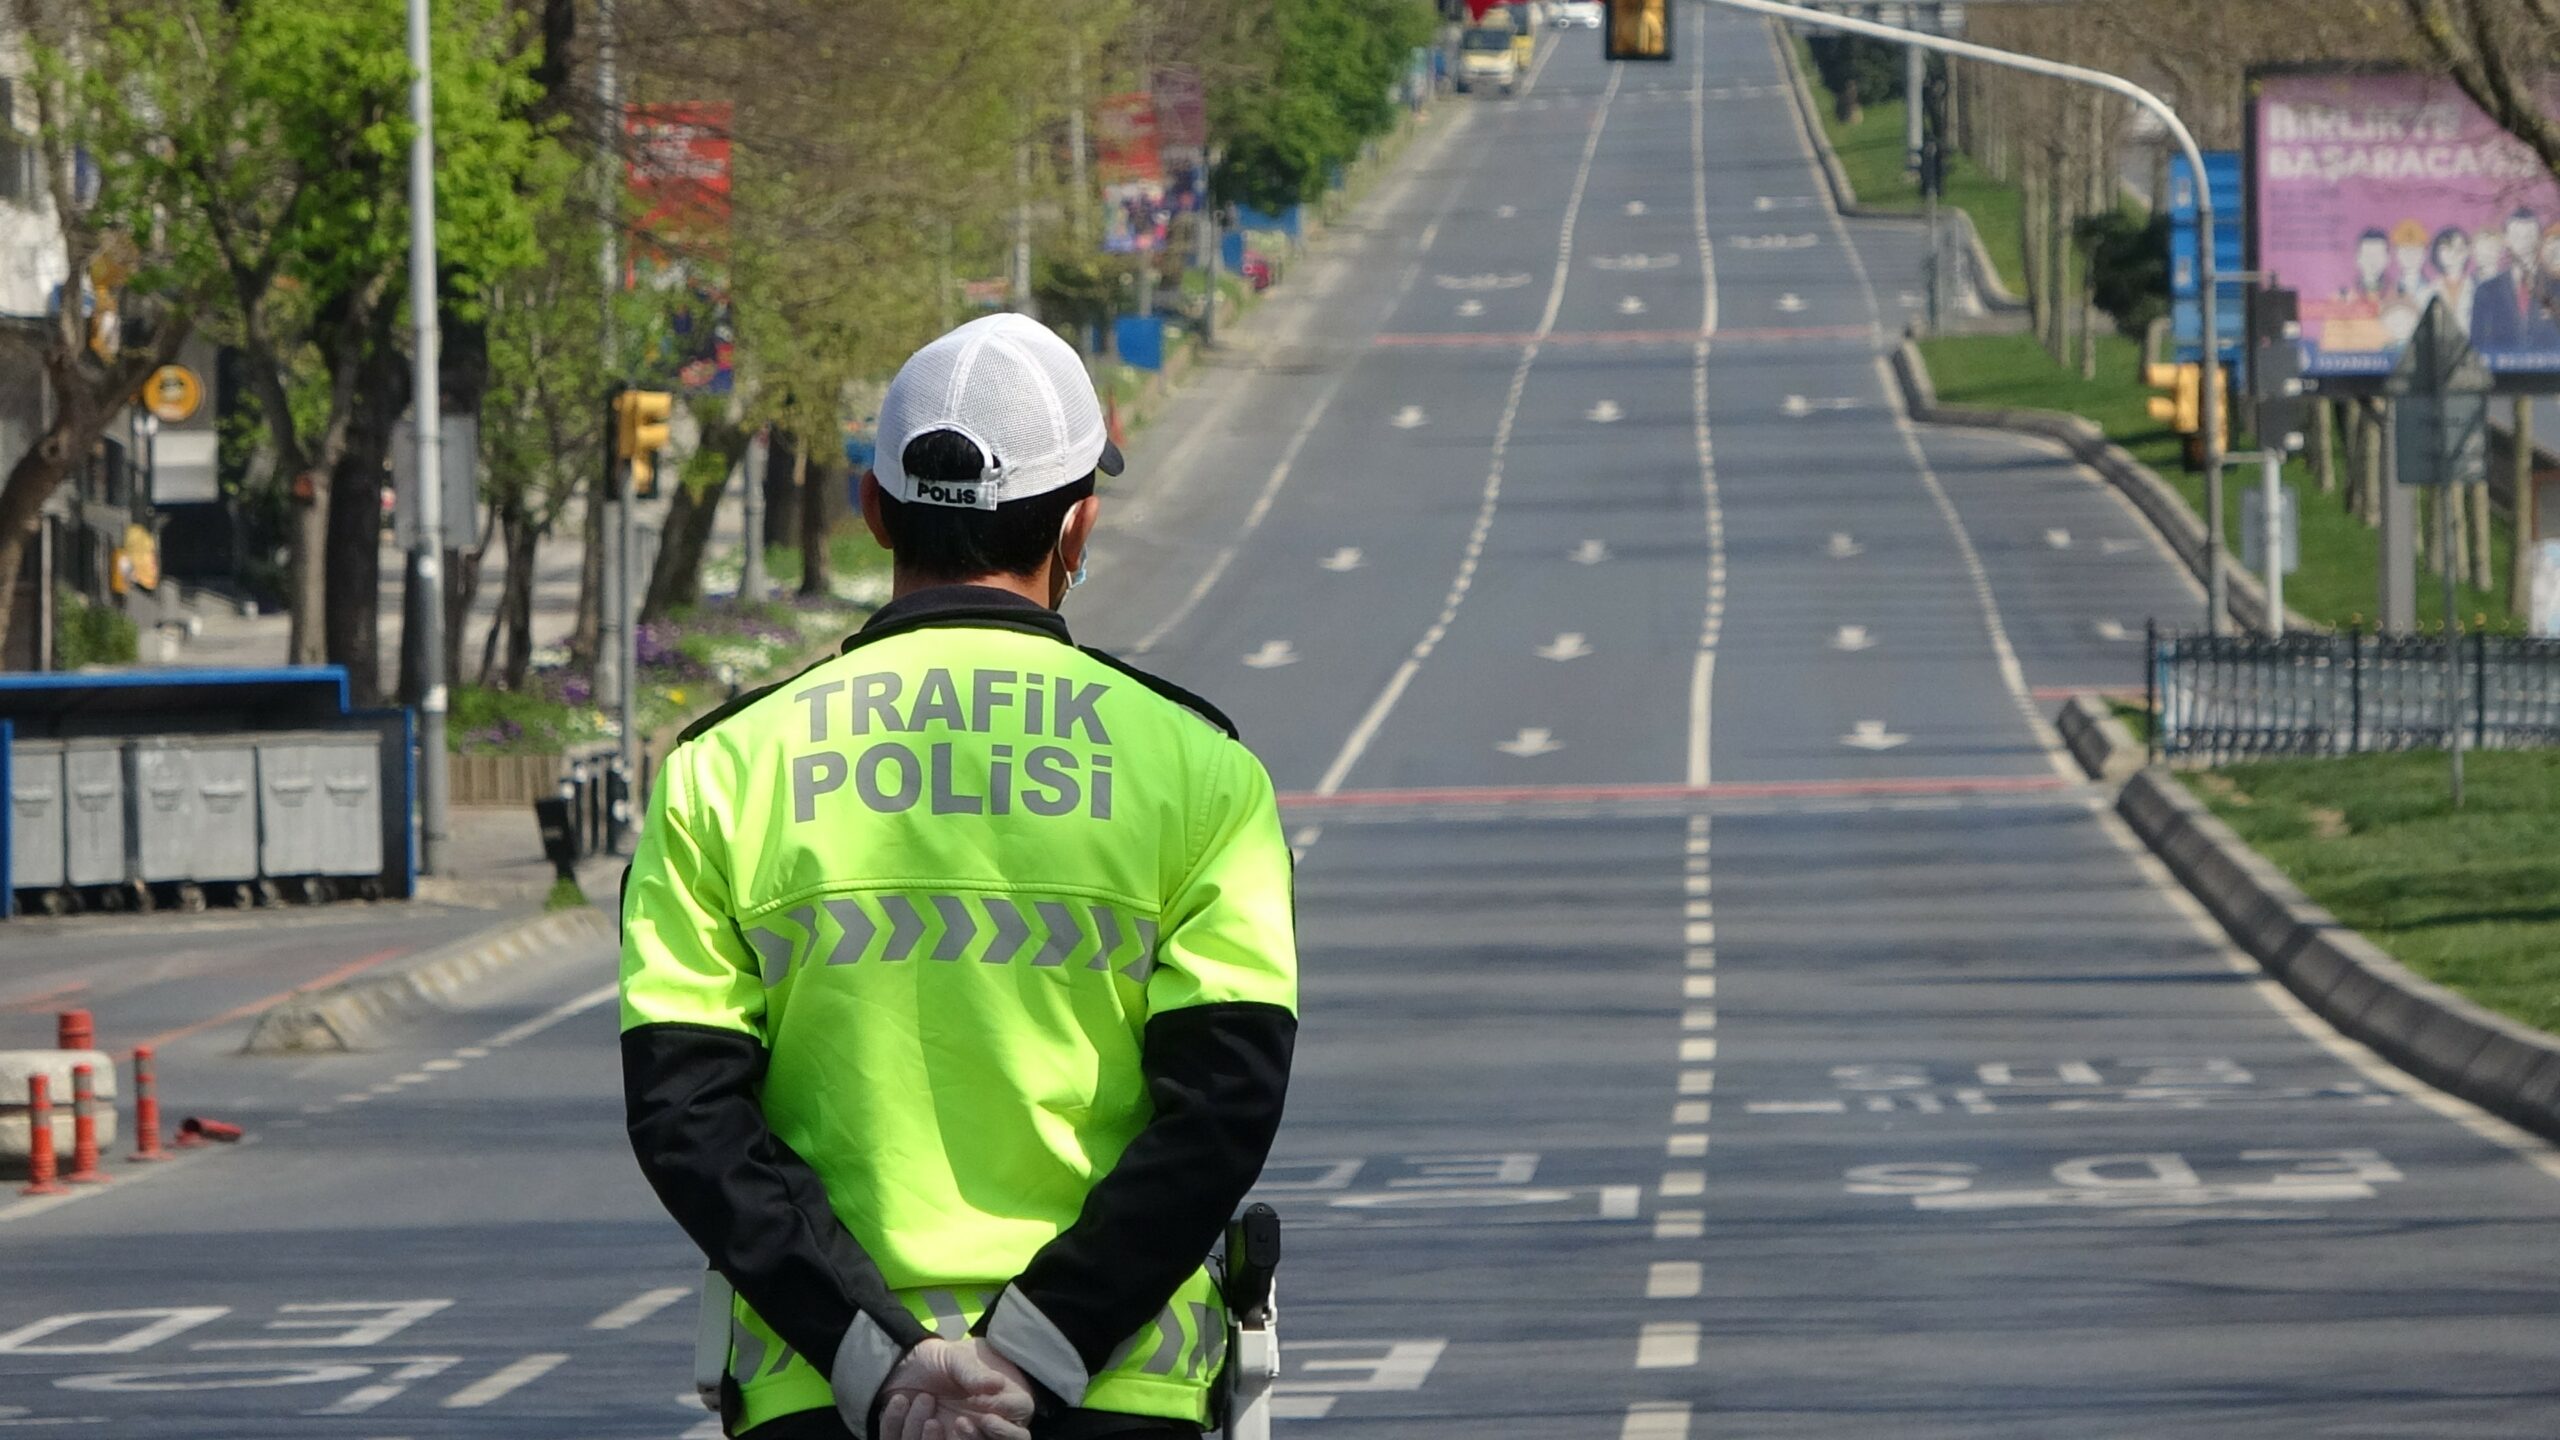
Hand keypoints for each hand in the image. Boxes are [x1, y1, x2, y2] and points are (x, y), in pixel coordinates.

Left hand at [876, 1338, 1033, 1439]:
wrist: (904, 1372)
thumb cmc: (940, 1360)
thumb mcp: (956, 1359)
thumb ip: (974, 1373)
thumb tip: (998, 1384)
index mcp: (1003, 1394)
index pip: (1022, 1408)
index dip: (1007, 1407)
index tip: (982, 1400)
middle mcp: (995, 1419)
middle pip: (1017, 1437)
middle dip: (1001, 1433)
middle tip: (978, 1419)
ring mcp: (976, 1433)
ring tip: (957, 1422)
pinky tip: (936, 1426)